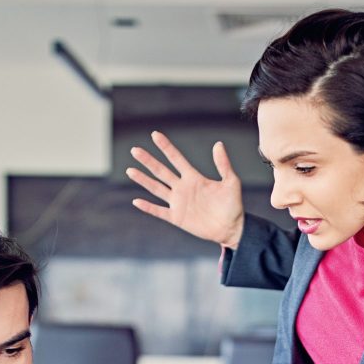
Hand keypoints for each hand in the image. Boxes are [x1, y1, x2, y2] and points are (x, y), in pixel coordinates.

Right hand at [127, 131, 245, 248]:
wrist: (231, 228)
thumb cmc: (233, 205)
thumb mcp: (231, 182)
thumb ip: (223, 164)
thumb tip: (218, 144)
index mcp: (194, 177)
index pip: (176, 158)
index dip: (166, 147)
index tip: (155, 135)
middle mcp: (183, 188)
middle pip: (161, 171)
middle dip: (148, 161)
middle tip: (135, 150)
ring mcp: (178, 203)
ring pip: (156, 188)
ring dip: (143, 180)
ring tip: (130, 170)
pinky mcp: (177, 218)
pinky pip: (159, 211)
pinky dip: (148, 207)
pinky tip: (136, 201)